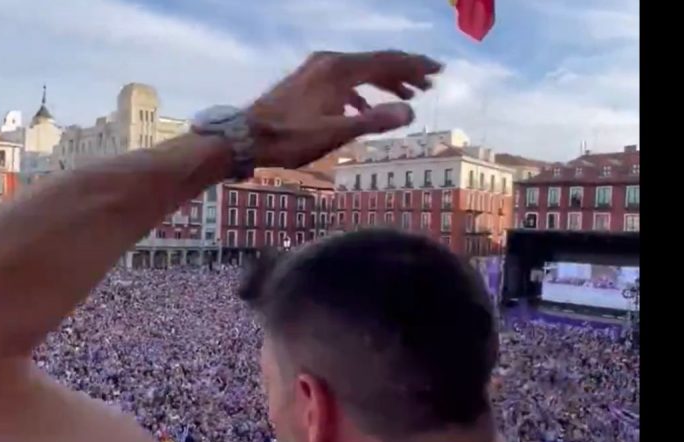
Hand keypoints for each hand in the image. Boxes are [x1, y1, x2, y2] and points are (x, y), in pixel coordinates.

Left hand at [246, 50, 441, 168]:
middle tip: (430, 84)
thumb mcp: (335, 133)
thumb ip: (373, 121)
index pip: (386, 61)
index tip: (438, 70)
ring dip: (385, 82)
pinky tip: (366, 109)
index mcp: (338, 69)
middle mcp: (328, 62)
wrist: (245, 137)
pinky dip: (361, 92)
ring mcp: (315, 71)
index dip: (415, 66)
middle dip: (405, 72)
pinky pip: (343, 82)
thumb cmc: (288, 138)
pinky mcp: (307, 83)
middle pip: (375, 62)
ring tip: (408, 96)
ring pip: (360, 71)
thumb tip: (410, 113)